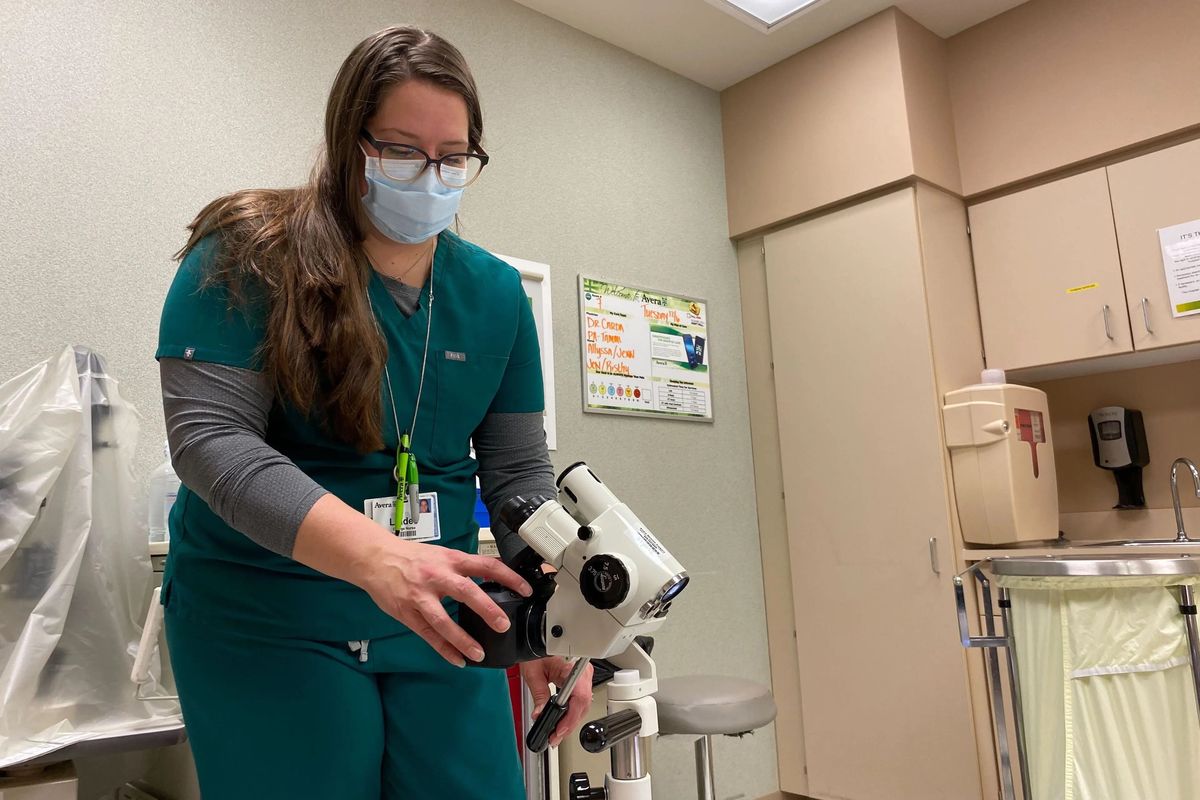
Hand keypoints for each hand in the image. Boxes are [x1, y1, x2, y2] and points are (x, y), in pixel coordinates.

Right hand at [358, 538, 531, 666]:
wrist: (376, 558)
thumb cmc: (413, 558)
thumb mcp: (443, 555)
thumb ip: (464, 568)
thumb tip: (493, 578)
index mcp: (451, 560)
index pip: (485, 565)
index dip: (507, 576)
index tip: (524, 589)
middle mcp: (437, 577)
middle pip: (465, 592)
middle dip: (486, 609)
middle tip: (502, 625)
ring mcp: (421, 597)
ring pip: (443, 621)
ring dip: (462, 639)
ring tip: (478, 654)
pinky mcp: (407, 613)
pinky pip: (427, 635)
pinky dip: (443, 649)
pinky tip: (457, 660)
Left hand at [521, 657, 594, 747]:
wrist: (538, 642)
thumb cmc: (537, 652)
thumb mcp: (533, 674)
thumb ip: (538, 695)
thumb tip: (540, 715)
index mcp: (572, 668)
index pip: (579, 698)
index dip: (570, 718)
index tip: (559, 730)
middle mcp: (582, 673)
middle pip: (583, 706)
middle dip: (569, 725)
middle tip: (555, 737)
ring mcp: (583, 677)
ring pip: (583, 707)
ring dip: (571, 723)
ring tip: (557, 734)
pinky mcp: (580, 682)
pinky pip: (580, 703)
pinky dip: (572, 715)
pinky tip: (563, 724)